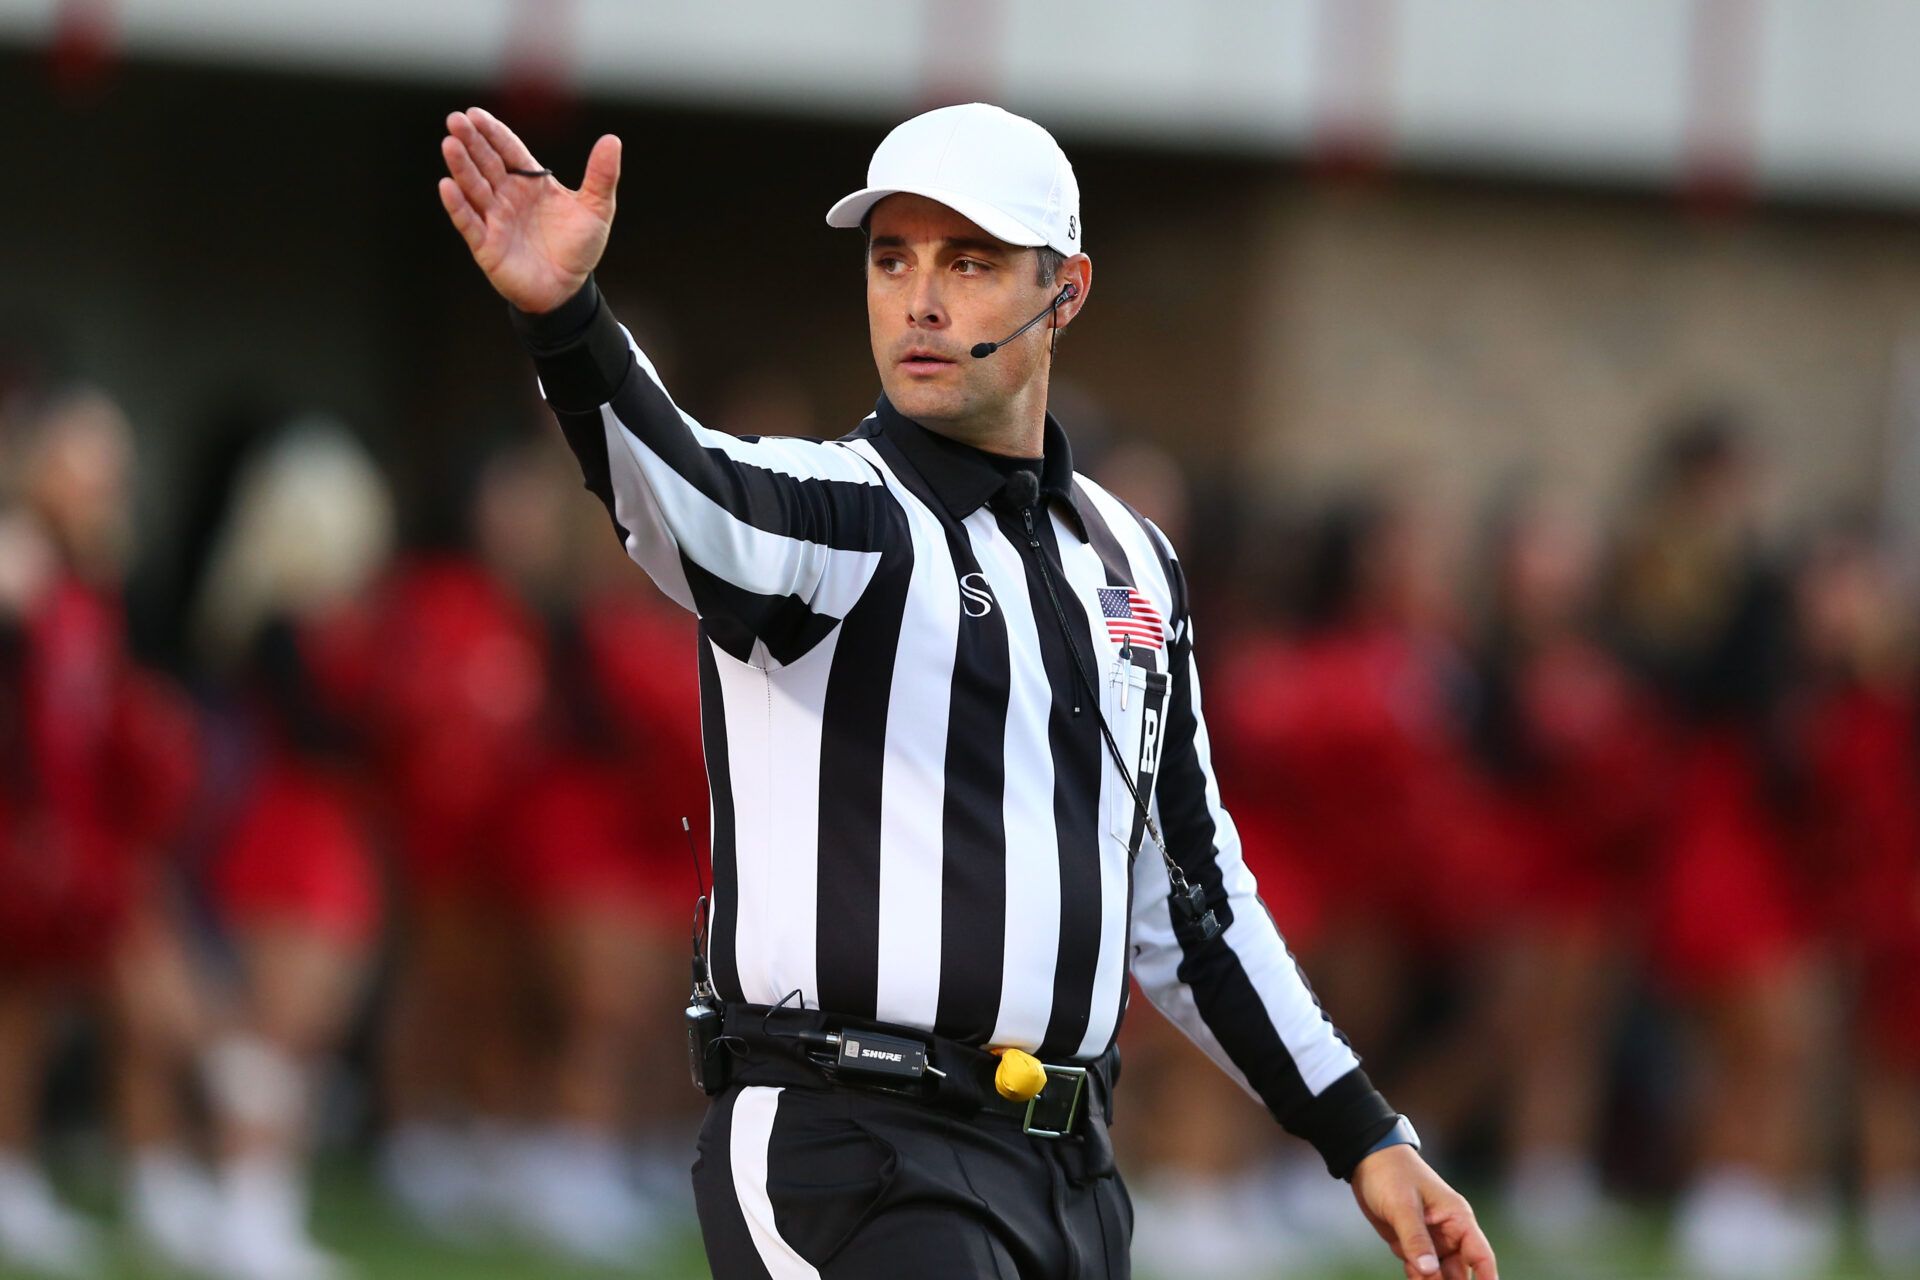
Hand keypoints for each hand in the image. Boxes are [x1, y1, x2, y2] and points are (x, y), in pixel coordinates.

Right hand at [437, 107, 620, 313]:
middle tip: (456, 119)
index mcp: (531, 182)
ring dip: (461, 167)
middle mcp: (508, 196)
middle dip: (471, 142)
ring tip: (450, 143)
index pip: (509, 150)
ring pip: (474, 188)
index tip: (476, 114)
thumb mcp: (596, 209)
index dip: (493, 132)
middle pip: (486, 163)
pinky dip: (458, 205)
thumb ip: (601, 175)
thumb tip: (612, 139)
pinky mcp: (486, 245)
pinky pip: (469, 222)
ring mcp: (495, 219)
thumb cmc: (578, 247)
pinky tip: (447, 185)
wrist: (569, 290)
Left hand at [1349, 1145, 1497, 1279]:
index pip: (1481, 1256)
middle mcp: (1448, 1233)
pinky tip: (1411, 1277)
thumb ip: (1416, 1238)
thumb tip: (1429, 1271)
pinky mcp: (1411, 1244)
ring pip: (1438, 1275)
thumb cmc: (1390, 1173)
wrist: (1365, 1161)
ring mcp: (1430, 1240)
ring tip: (1419, 1279)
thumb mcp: (1402, 1205)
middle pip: (1459, 1272)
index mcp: (1457, 1219)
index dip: (1488, 1279)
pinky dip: (1417, 1278)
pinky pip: (1419, 1271)